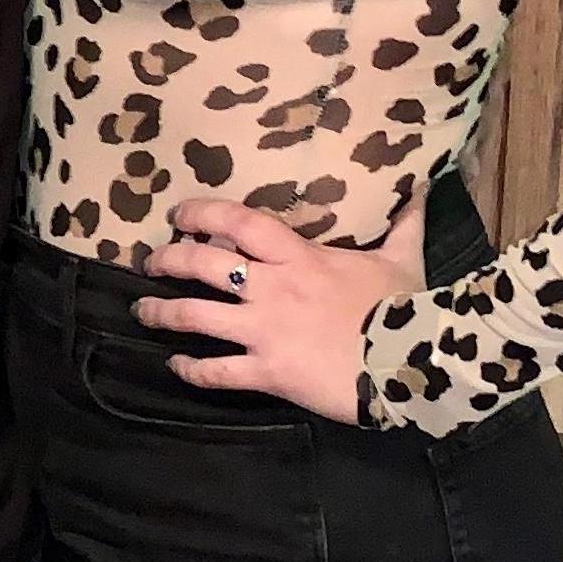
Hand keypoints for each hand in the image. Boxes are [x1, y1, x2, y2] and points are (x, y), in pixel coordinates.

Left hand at [133, 196, 429, 423]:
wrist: (414, 363)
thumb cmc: (405, 307)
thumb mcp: (403, 259)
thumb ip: (403, 224)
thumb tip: (421, 189)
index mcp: (299, 256)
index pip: (238, 222)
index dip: (202, 214)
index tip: (179, 215)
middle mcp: (271, 287)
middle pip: (202, 265)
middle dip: (168, 259)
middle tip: (149, 261)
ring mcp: (265, 330)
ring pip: (196, 316)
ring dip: (162, 313)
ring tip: (141, 312)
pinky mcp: (268, 371)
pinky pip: (217, 372)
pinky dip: (190, 369)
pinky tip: (175, 365)